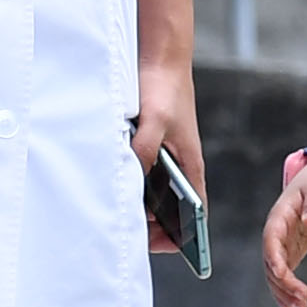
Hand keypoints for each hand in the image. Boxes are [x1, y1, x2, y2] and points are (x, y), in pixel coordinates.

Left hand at [133, 54, 199, 244]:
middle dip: (152, 225)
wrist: (160, 61)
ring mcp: (164, 158)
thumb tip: (132, 179)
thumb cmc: (165, 90)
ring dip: (139, 206)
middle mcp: (180, 167)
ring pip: (154, 194)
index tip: (159, 246)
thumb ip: (144, 150)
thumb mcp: (155, 122)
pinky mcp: (149, 148)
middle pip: (171, 209)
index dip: (181, 235)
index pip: (195, 214)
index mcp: (192, 167)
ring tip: (116, 214)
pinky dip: (129, 184)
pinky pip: (140, 175)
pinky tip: (111, 186)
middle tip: (126, 232)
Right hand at [261, 151, 306, 306]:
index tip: (282, 275)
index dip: (274, 257)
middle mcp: (275, 234)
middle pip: (271, 263)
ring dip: (284, 293)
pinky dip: (286, 292)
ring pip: (274, 274)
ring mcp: (281, 245)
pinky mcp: (290, 252)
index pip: (271, 240)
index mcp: (279, 217)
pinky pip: (283, 275)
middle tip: (302, 302)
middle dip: (283, 284)